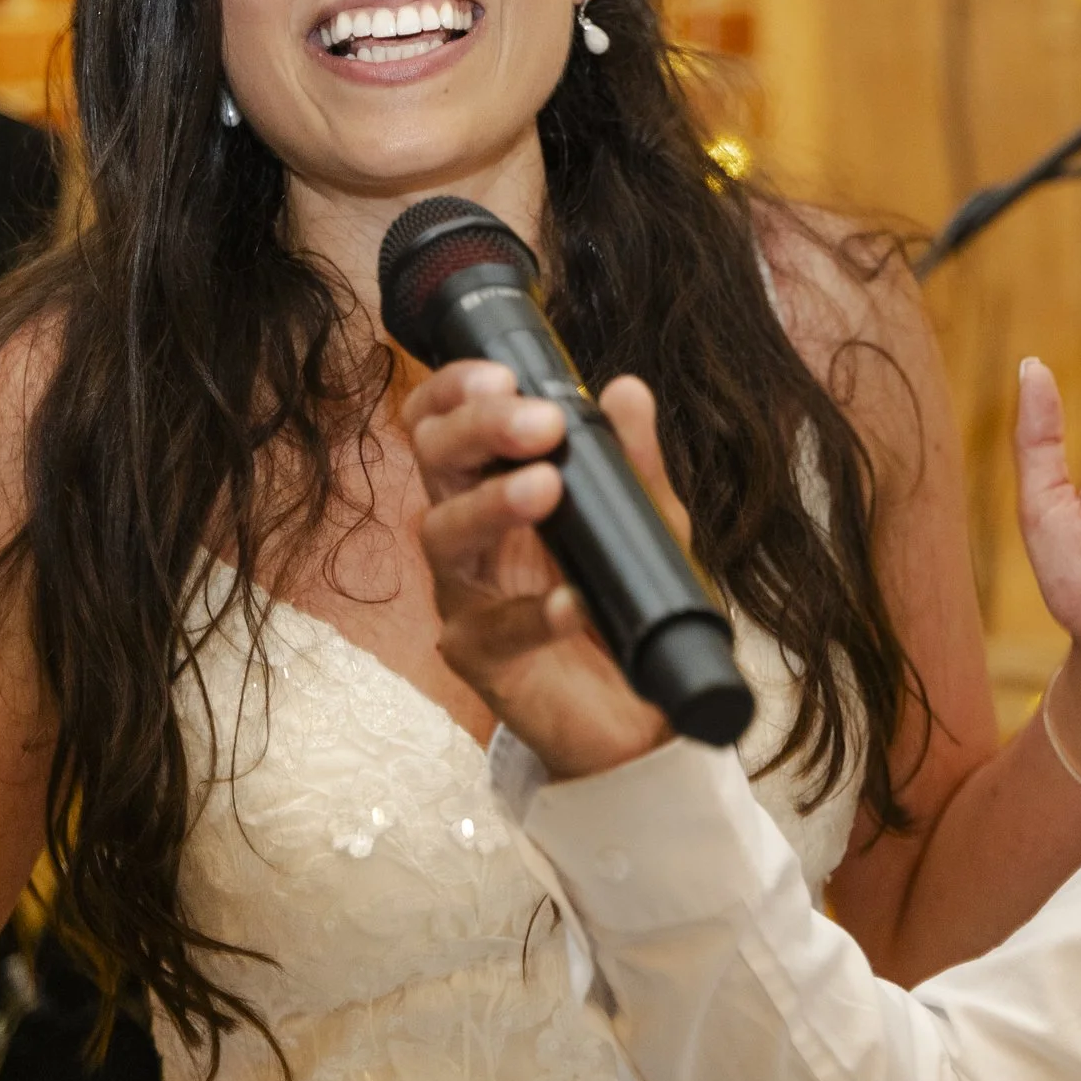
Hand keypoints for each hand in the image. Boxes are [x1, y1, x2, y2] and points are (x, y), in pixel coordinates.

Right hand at [405, 363, 681, 780]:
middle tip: (538, 424)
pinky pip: (493, 633)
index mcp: (492, 484)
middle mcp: (466, 533)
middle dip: (478, 431)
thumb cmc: (619, 595)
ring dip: (491, 506)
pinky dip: (533, 614)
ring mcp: (466, 596)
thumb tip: (626, 391)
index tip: (503, 375)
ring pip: (444, 537)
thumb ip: (631, 461)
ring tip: (544, 489)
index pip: (447, 423)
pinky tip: (571, 600)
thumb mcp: (643, 519)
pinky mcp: (479, 661)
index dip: (457, 391)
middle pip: (437, 464)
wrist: (636, 705)